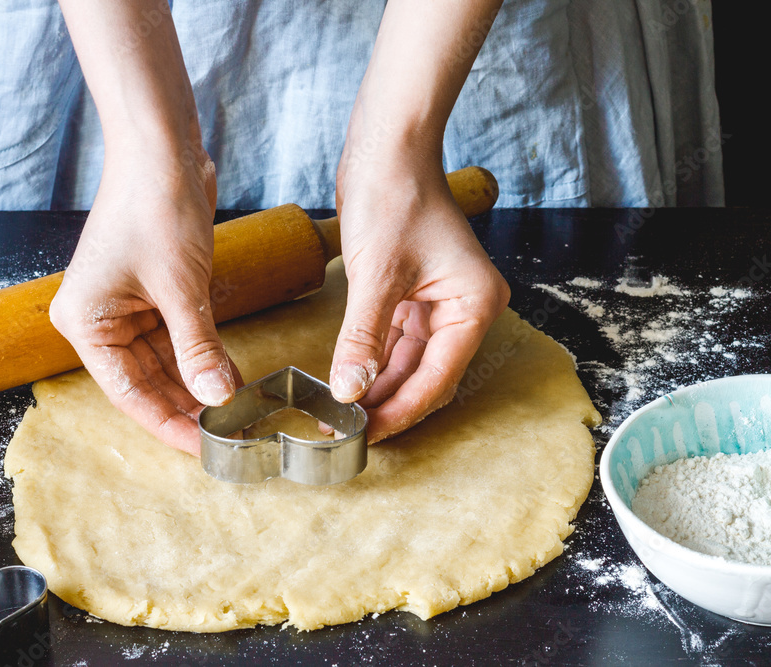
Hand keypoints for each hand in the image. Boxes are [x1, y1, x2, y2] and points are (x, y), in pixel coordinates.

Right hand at [49, 149, 239, 454]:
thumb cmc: (155, 207)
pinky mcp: (150, 292)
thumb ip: (197, 347)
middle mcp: (98, 319)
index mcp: (86, 322)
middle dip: (186, 406)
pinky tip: (228, 377)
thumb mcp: (180, 287)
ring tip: (233, 413)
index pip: (127, 393)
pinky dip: (200, 355)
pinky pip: (174, 337)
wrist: (162, 149)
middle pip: (144, 381)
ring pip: (162, 363)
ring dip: (197, 384)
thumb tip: (217, 398)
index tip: (202, 449)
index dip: (167, 423)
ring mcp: (124, 306)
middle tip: (227, 436)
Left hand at [333, 146, 509, 442]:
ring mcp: (439, 302)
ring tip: (345, 414)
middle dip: (389, 403)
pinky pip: (396, 340)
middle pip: (427, 375)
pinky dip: (374, 360)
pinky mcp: (413, 293)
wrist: (386, 147)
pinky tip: (350, 381)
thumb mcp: (376, 276)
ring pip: (410, 362)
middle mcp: (464, 308)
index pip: (438, 377)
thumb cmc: (394, 196)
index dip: (401, 410)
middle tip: (350, 432)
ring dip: (379, 386)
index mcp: (474, 306)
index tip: (366, 434)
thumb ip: (363, 339)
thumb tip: (349, 390)